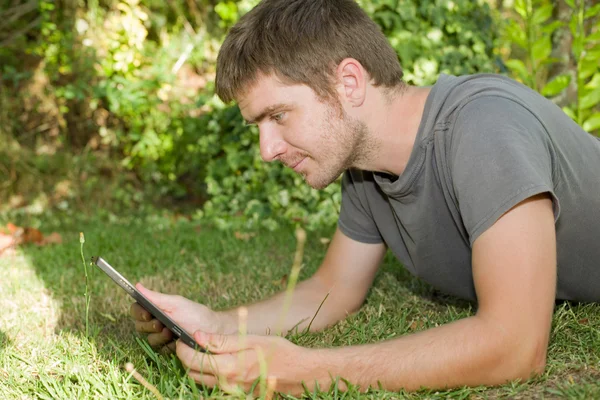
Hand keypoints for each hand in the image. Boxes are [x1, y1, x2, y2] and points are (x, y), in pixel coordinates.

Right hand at [130, 283, 229, 352]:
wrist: (212, 329)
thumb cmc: (194, 313)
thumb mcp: (176, 303)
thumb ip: (156, 297)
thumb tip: (138, 285)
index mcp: (155, 309)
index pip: (136, 310)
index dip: (137, 312)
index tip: (147, 313)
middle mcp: (155, 323)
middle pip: (139, 326)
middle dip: (149, 325)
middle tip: (161, 323)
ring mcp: (161, 337)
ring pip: (149, 340)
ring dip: (159, 336)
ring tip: (171, 332)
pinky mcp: (168, 349)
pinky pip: (160, 350)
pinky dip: (168, 346)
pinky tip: (177, 342)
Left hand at [177, 331, 321, 395]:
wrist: (298, 373)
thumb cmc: (279, 352)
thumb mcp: (251, 340)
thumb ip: (223, 340)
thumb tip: (198, 336)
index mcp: (228, 367)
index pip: (192, 360)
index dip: (183, 348)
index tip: (183, 338)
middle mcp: (226, 383)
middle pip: (192, 373)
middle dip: (187, 358)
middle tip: (191, 343)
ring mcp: (231, 391)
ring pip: (202, 381)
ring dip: (197, 367)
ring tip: (205, 351)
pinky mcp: (236, 394)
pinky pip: (214, 385)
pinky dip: (210, 374)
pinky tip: (218, 362)